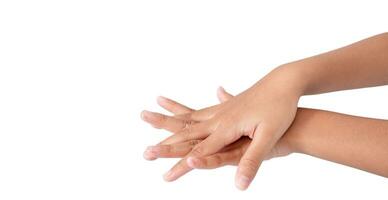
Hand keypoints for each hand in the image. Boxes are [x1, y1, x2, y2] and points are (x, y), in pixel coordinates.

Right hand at [142, 67, 303, 189]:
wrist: (283, 82)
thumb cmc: (279, 108)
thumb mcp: (268, 137)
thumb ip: (252, 161)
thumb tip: (240, 185)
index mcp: (226, 126)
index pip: (199, 151)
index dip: (182, 165)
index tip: (165, 175)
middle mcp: (218, 118)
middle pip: (185, 133)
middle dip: (165, 144)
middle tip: (146, 152)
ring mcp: (220, 110)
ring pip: (187, 119)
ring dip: (167, 123)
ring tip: (150, 116)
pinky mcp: (224, 105)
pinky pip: (197, 111)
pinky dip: (182, 112)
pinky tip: (176, 107)